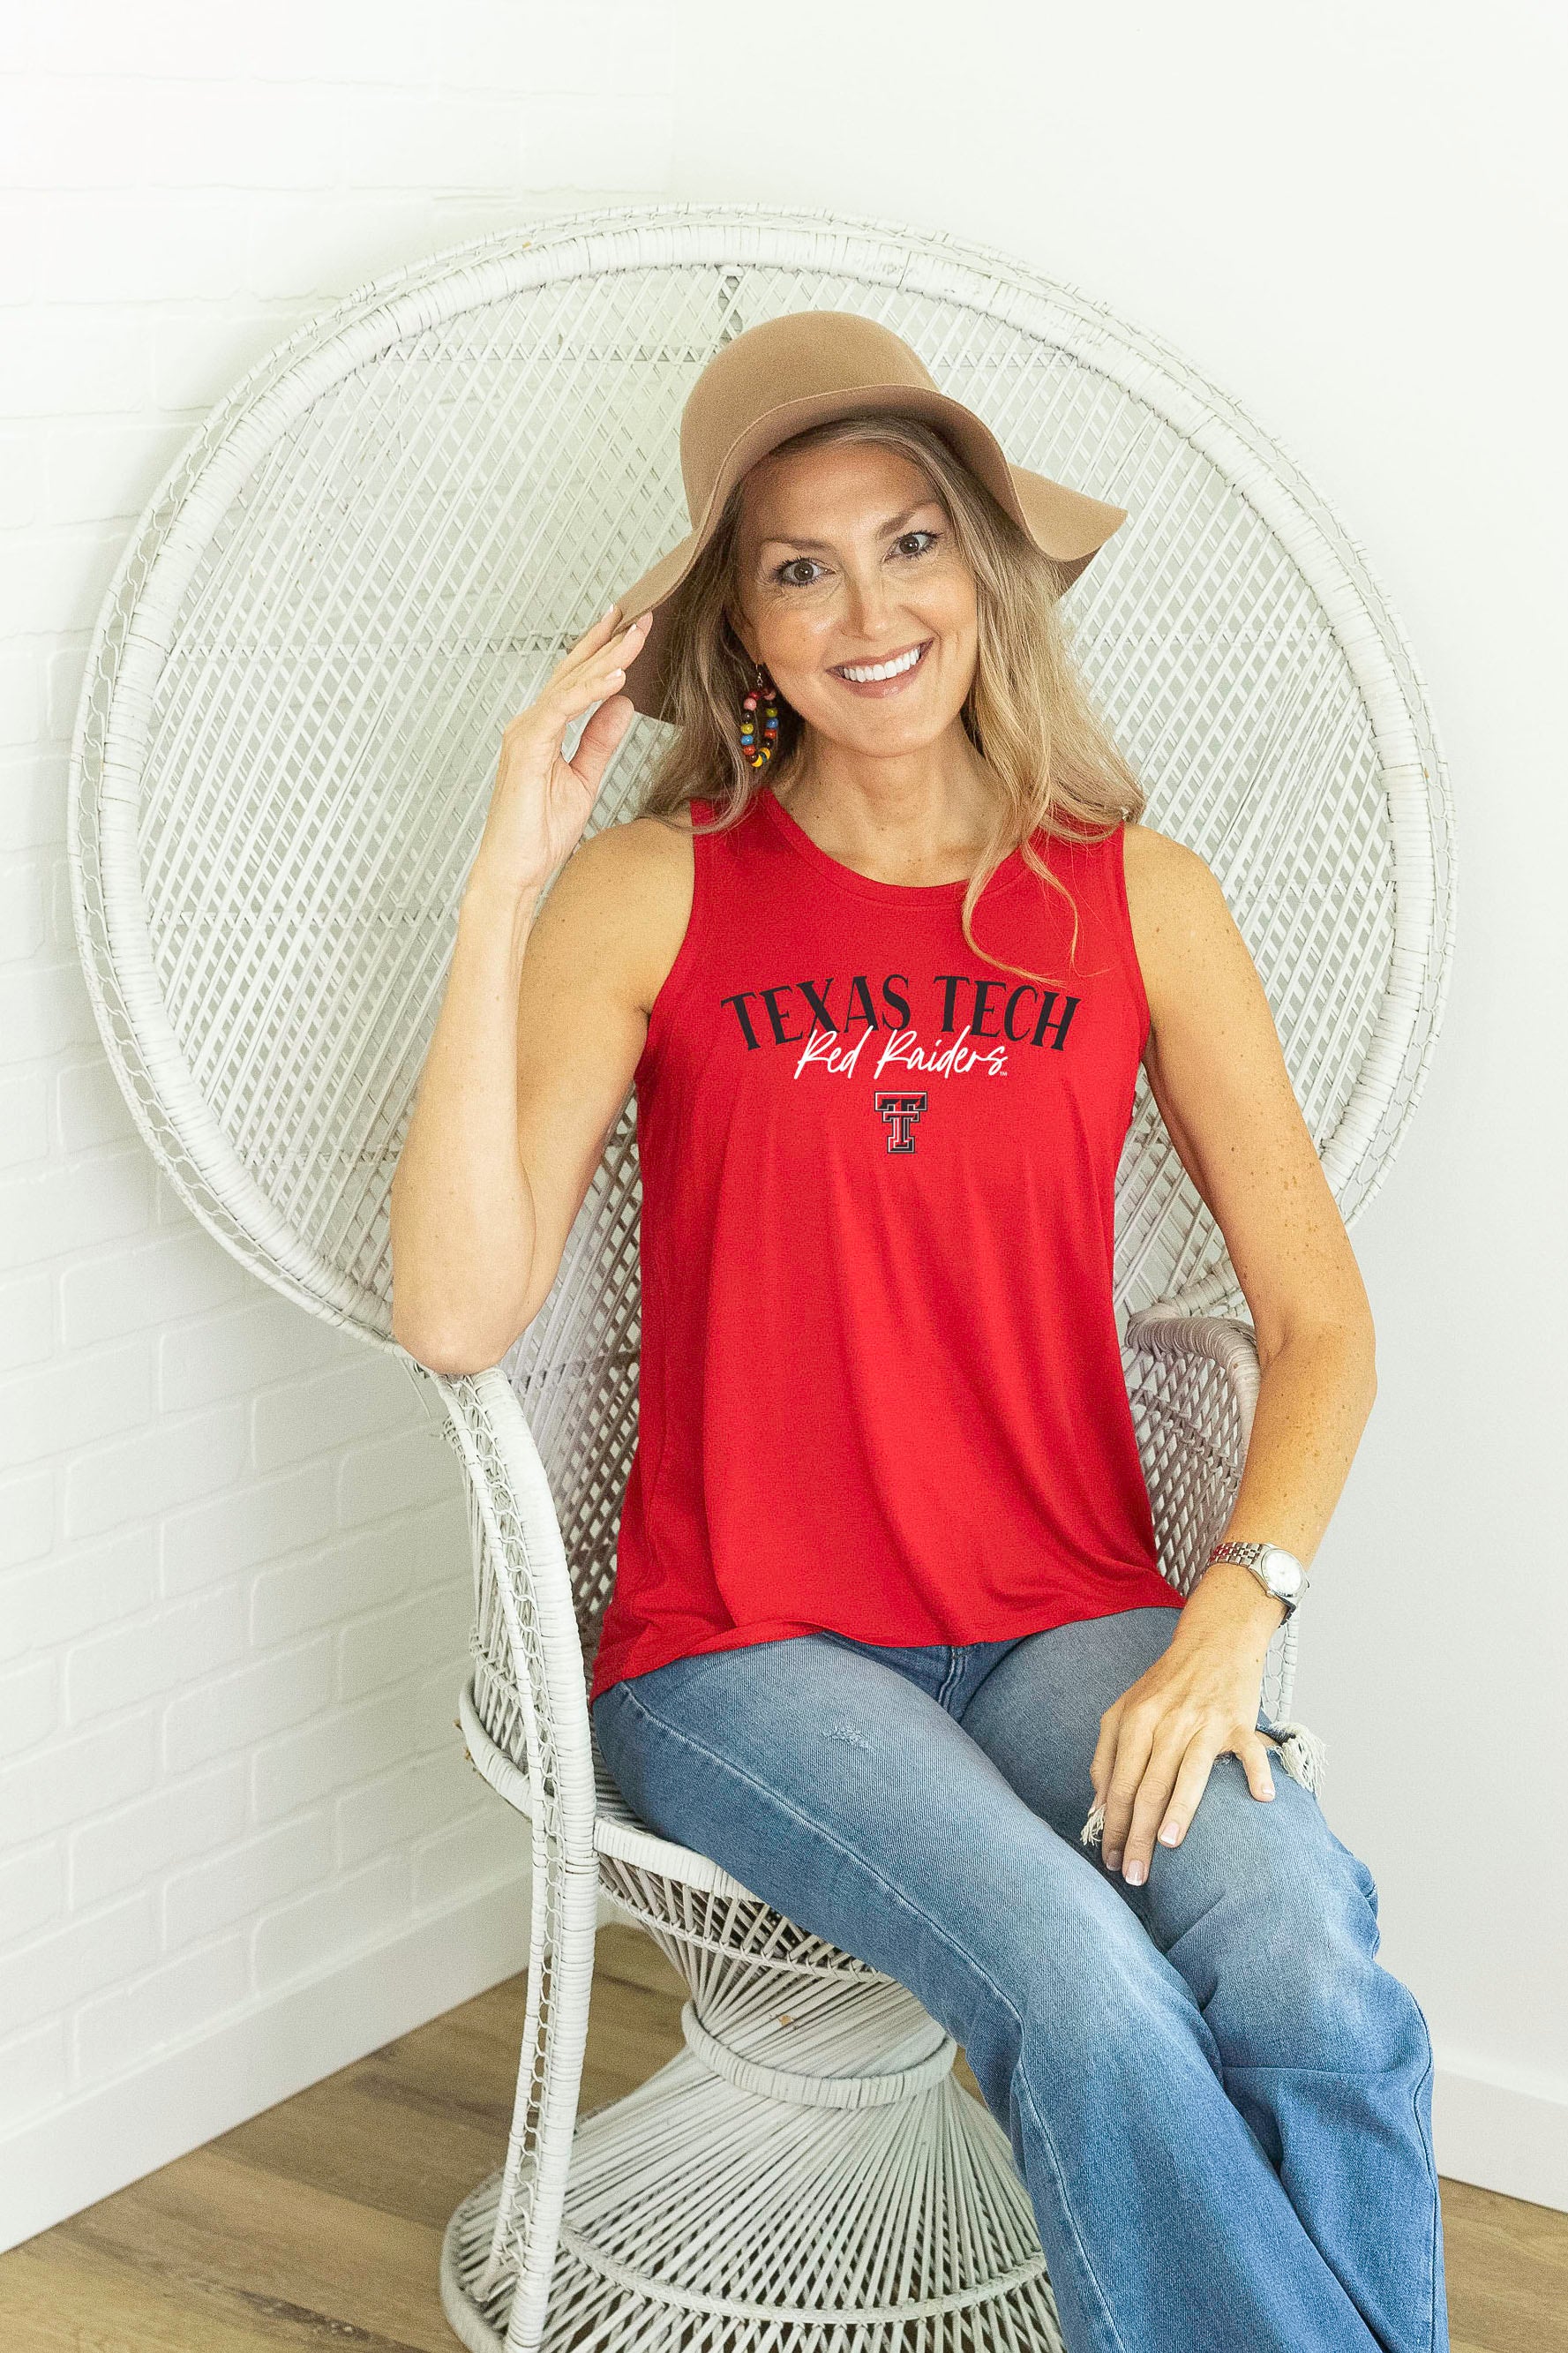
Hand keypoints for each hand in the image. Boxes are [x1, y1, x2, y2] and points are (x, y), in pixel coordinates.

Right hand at [467, 605, 651, 900]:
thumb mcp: (583, 779)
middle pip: (573, 672)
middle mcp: (530, 724)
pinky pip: (562, 709)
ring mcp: (525, 733)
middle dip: (608, 642)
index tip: (630, 626)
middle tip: (641, 615)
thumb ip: (600, 740)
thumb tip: (622, 705)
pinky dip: (590, 690)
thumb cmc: (538, 834)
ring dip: (606, 658)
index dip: (602, 651)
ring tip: (637, 635)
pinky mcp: (527, 748)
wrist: (514, 870)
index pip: (575, 681)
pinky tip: (616, 677)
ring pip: (570, 683)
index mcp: (542, 729)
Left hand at [1090, 1572, 1282, 1884]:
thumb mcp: (1124, 1712)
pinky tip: (1261, 1798)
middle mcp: (1166, 1722)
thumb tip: (1098, 1807)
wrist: (1213, 1642)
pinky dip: (1257, 1771)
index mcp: (1134, 1721)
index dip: (1112, 1826)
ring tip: (1167, 1846)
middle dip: (1137, 1836)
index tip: (1110, 1860)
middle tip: (1135, 1875)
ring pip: (1189, 1773)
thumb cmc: (1165, 1685)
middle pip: (1147, 1787)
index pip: (1118, 1784)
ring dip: (1179, 1810)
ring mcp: (1204, 1722)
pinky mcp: (1238, 1721)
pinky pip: (1250, 1750)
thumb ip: (1106, 1757)